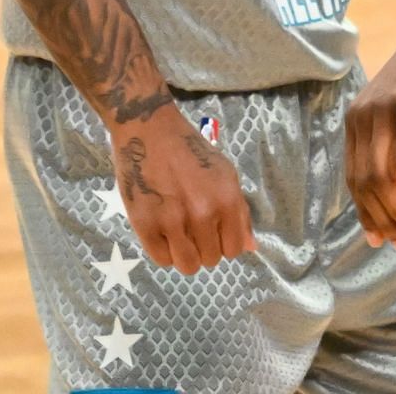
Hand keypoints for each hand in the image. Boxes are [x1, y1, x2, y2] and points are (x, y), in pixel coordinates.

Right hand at [110, 105, 257, 273]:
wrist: (151, 130)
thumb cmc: (191, 151)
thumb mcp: (225, 174)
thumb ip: (239, 212)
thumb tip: (251, 248)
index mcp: (227, 200)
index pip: (234, 249)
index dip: (224, 243)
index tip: (214, 232)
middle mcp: (203, 213)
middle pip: (210, 259)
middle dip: (203, 247)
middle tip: (192, 227)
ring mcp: (172, 220)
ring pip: (187, 265)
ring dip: (184, 254)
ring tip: (178, 233)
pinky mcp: (144, 223)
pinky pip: (161, 259)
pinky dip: (163, 250)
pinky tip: (162, 231)